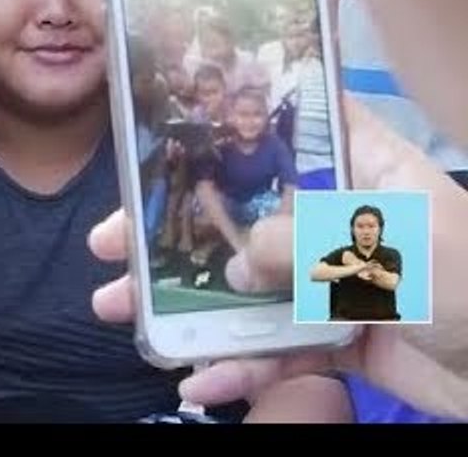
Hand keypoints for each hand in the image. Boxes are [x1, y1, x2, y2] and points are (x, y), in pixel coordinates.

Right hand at [88, 97, 467, 420]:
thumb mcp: (395, 246)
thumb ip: (309, 243)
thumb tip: (233, 264)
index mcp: (357, 167)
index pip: (280, 127)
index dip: (218, 128)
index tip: (154, 139)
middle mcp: (331, 215)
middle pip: (237, 210)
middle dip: (171, 228)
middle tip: (110, 242)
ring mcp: (325, 276)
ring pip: (240, 281)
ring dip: (180, 299)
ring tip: (120, 309)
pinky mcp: (327, 334)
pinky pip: (270, 345)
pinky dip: (234, 364)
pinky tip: (197, 378)